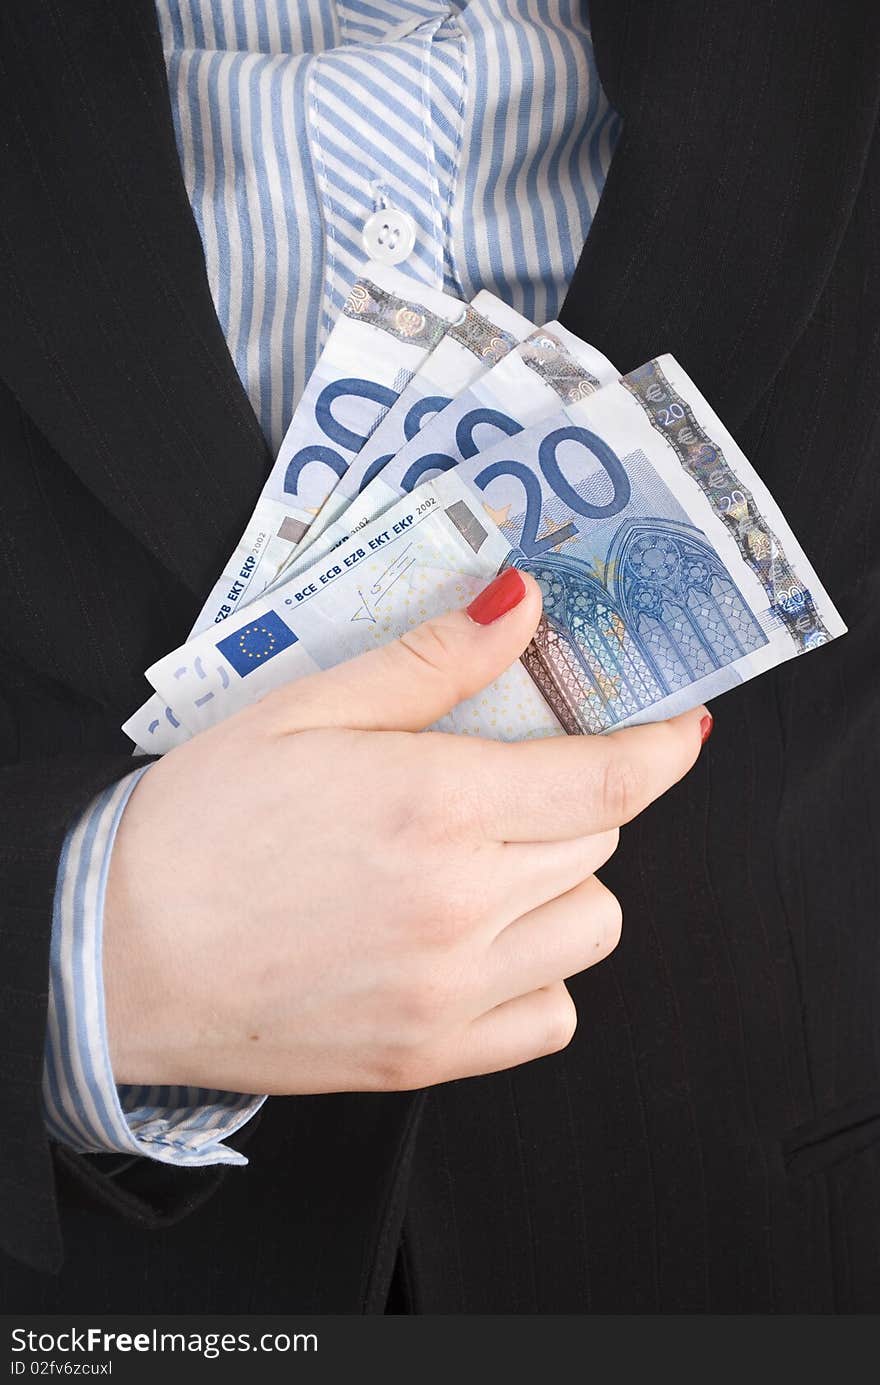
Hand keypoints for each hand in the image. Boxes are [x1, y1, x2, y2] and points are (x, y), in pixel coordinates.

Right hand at [104, 569, 707, 1094]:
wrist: (115, 956)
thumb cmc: (198, 829)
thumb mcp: (303, 711)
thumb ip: (429, 663)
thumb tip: (519, 608)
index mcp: (437, 809)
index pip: (607, 782)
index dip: (662, 748)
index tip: (681, 730)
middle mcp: (462, 908)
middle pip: (599, 843)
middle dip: (572, 801)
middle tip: (503, 784)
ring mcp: (451, 994)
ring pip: (591, 929)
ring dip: (563, 885)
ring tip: (489, 865)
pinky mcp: (430, 1056)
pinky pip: (552, 1018)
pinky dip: (539, 975)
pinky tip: (478, 943)